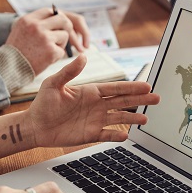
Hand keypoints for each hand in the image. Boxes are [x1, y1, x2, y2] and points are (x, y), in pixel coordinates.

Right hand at [4, 8, 89, 74]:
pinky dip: (57, 56)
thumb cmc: (18, 50)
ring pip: (64, 35)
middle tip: (63, 36)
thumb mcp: (21, 30)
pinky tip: (46, 59)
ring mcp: (44, 38)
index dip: (57, 17)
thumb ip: (36, 23)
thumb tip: (55, 16)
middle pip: (63, 20)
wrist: (10, 68)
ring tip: (48, 50)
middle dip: (66, 28)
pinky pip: (62, 51)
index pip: (49, 11)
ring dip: (61, 44)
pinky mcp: (51, 51)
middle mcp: (36, 26)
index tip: (58, 25)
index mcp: (28, 20)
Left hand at [27, 54, 159, 147]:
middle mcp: (97, 106)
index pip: (116, 89)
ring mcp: (96, 120)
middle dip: (140, 100)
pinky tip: (126, 135)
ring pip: (120, 118)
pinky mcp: (92, 134)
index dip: (131, 87)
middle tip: (156, 98)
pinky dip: (117, 135)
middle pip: (123, 102)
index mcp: (91, 92)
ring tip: (146, 119)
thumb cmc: (42, 104)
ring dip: (133, 118)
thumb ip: (69, 72)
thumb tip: (83, 56)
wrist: (35, 126)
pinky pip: (108, 135)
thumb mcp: (53, 84)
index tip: (146, 85)